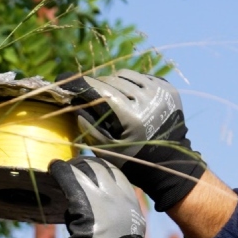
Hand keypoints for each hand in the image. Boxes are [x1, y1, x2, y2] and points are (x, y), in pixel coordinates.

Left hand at [48, 157, 146, 237]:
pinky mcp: (86, 210)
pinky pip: (71, 182)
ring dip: (72, 168)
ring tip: (60, 169)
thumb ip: (110, 220)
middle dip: (85, 166)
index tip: (86, 171)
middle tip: (69, 169)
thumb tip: (90, 210)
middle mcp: (124, 203)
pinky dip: (60, 172)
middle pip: (104, 170)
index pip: (118, 177)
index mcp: (134, 210)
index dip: (100, 170)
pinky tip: (53, 168)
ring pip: (87, 172)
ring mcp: (107, 205)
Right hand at [57, 70, 205, 211]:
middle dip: (99, 86)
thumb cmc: (133, 159)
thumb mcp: (107, 150)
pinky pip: (142, 77)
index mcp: (133, 117)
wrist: (169, 162)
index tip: (68, 81)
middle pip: (113, 80)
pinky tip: (130, 97)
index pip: (102, 91)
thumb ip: (89, 127)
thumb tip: (74, 106)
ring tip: (111, 96)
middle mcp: (148, 100)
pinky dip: (131, 83)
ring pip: (126, 75)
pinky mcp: (168, 89)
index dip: (84, 85)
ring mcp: (160, 92)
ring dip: (114, 82)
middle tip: (91, 95)